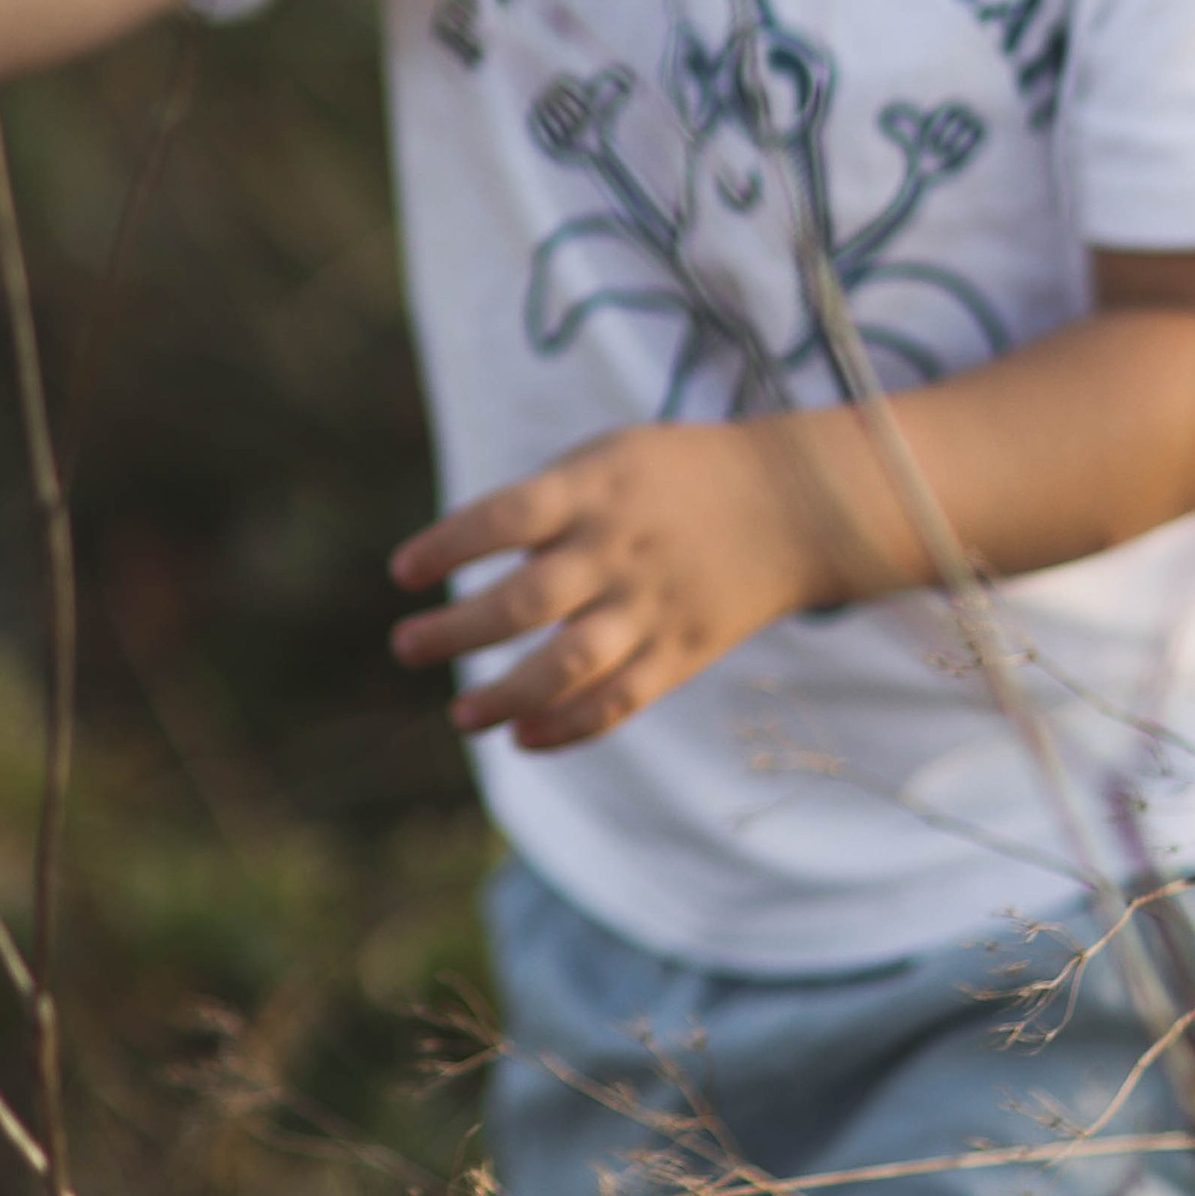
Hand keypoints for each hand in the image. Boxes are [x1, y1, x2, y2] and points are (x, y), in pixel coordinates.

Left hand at [388, 419, 822, 750]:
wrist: (793, 504)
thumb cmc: (674, 475)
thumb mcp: (609, 459)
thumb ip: (546, 503)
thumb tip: (466, 555)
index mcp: (595, 489)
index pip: (505, 518)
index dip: (449, 546)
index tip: (401, 573)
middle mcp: (618, 550)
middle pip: (526, 599)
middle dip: (458, 629)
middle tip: (405, 645)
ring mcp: (651, 605)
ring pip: (570, 664)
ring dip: (506, 695)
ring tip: (460, 713)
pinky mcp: (681, 652)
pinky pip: (620, 700)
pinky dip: (570, 726)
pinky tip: (521, 737)